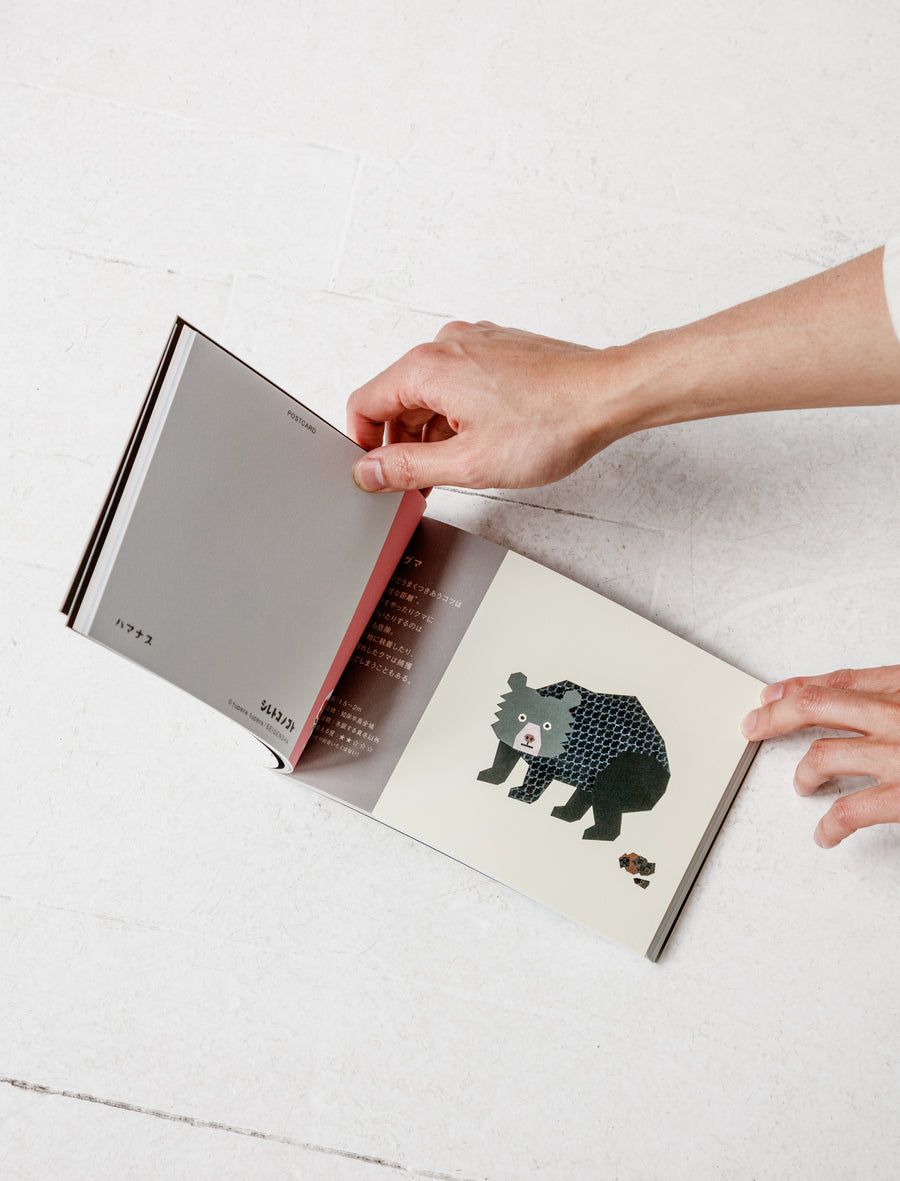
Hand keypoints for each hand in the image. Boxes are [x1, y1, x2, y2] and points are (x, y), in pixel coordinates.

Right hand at [346, 250, 899, 493]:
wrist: (609, 396)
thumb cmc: (552, 423)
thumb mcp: (468, 463)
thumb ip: (407, 469)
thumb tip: (368, 472)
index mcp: (427, 366)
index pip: (363, 404)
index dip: (362, 446)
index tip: (375, 474)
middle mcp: (446, 343)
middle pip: (395, 397)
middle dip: (399, 442)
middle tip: (417, 483)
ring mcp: (475, 342)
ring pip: (428, 391)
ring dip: (430, 431)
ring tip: (456, 468)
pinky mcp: (498, 348)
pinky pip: (457, 380)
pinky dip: (456, 413)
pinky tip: (480, 442)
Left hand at [741, 666, 899, 846]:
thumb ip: (895, 704)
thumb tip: (863, 708)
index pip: (840, 683)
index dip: (798, 688)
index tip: (771, 695)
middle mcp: (894, 716)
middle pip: (816, 705)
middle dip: (775, 717)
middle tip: (751, 727)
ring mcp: (897, 754)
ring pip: (822, 754)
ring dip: (804, 774)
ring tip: (801, 786)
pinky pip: (850, 810)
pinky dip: (831, 825)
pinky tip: (825, 833)